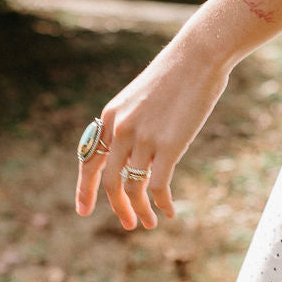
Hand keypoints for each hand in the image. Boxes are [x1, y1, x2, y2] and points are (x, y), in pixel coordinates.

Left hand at [75, 39, 229, 230]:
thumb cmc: (175, 76)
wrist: (197, 57)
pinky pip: (158, 186)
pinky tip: (169, 212)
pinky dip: (161, 203)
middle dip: (117, 207)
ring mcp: (143, 138)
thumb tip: (133, 153)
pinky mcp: (168, 145)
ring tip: (148, 223)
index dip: (85, 189)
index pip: (89, 161)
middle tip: (128, 223)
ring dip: (140, 210)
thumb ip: (132, 125)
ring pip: (133, 188)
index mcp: (110, 117)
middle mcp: (120, 130)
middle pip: (110, 181)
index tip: (84, 210)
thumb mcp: (141, 99)